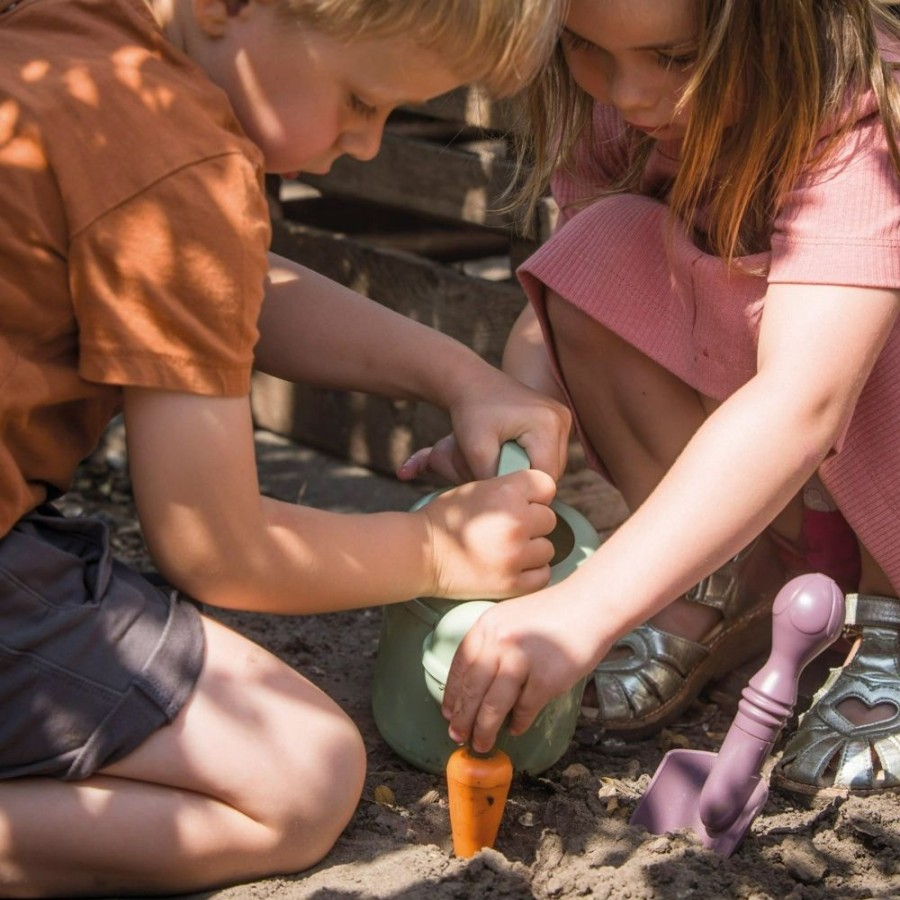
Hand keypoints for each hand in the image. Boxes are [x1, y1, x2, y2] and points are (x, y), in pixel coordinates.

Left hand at [398, 371, 570, 484]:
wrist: (472, 382)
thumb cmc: (471, 412)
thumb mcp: (475, 448)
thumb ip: (491, 477)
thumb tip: (505, 501)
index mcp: (547, 424)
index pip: (545, 475)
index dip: (524, 488)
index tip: (501, 490)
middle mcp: (562, 419)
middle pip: (553, 471)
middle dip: (527, 478)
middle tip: (500, 476)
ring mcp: (563, 417)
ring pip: (553, 463)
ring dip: (531, 469)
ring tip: (504, 461)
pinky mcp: (558, 419)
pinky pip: (551, 451)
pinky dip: (533, 458)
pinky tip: (512, 452)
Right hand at [415, 468, 557, 600]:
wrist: (420, 554)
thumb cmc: (446, 518)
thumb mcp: (476, 488)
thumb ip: (510, 489)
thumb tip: (540, 499)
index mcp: (507, 492)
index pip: (546, 485)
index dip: (534, 494)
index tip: (521, 503)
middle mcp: (515, 521)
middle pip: (549, 518)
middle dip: (532, 523)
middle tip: (507, 529)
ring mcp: (515, 554)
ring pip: (547, 548)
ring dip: (532, 550)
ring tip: (506, 549)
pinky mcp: (513, 582)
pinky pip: (542, 574)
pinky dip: (530, 572)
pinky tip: (510, 566)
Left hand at [440, 585, 606, 752]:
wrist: (590, 604)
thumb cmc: (553, 612)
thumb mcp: (511, 617)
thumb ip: (492, 643)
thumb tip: (477, 684)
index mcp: (487, 625)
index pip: (460, 666)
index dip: (452, 694)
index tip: (448, 713)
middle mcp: (499, 642)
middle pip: (472, 690)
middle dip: (463, 718)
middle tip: (458, 737)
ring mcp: (521, 661)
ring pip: (493, 706)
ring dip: (484, 730)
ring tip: (481, 744)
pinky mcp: (545, 680)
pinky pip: (524, 710)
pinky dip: (518, 723)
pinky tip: (515, 728)